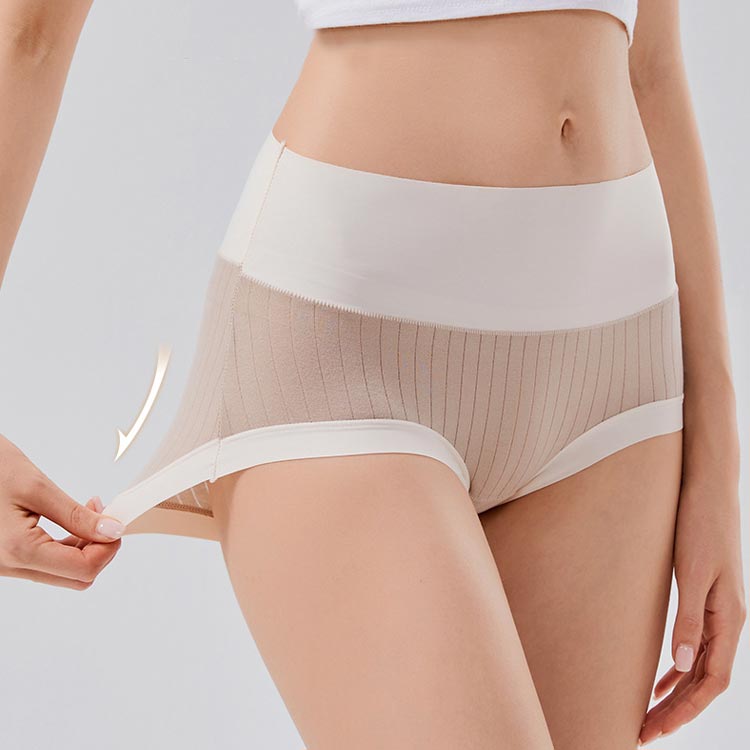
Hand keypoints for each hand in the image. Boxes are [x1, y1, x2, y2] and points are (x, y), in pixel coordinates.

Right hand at [0, 434, 124, 589]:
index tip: (117, 521)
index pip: (83, 569)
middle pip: (76, 577)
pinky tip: (72, 518)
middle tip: (105, 514)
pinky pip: (45, 561)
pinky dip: (66, 544)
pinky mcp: (5, 556)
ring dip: (85, 545)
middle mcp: (8, 566)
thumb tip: (113, 531)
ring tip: (90, 509)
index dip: (109, 548)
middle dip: (99, 548)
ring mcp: (5, 564)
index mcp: (17, 551)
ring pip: (62, 571)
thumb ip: (77, 515)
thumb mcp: (37, 487)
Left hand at [638, 473, 745, 744]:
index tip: (653, 729)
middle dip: (676, 710)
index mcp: (729, 619)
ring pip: (699, 666)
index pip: (710, 682)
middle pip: (705, 681)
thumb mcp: (692, 572)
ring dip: (676, 693)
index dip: (683, 711)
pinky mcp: (704, 596)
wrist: (706, 487)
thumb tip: (678, 665)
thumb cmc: (700, 525)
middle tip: (641, 731)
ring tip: (647, 713)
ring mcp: (717, 610)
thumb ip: (688, 618)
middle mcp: (727, 621)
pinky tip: (658, 675)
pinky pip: (694, 644)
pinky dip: (676, 667)